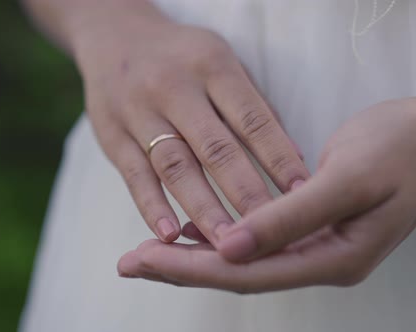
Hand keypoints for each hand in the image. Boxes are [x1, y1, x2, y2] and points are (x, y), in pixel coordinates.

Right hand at [75, 16, 307, 243]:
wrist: (115, 36)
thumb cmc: (183, 56)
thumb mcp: (221, 61)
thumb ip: (253, 107)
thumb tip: (293, 157)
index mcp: (212, 66)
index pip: (252, 119)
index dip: (280, 158)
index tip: (303, 194)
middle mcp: (174, 87)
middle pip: (216, 147)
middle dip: (246, 194)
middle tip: (270, 232)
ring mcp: (138, 111)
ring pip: (176, 166)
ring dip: (203, 209)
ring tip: (226, 245)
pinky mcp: (112, 135)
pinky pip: (134, 175)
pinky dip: (152, 207)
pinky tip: (169, 236)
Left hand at [117, 97, 415, 291]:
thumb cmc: (397, 152)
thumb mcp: (347, 179)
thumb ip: (289, 218)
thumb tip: (230, 247)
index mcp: (334, 258)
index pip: (249, 274)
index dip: (193, 267)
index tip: (143, 260)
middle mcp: (320, 262)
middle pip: (239, 273)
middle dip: (182, 268)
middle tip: (129, 262)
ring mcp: (316, 249)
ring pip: (244, 260)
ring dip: (195, 255)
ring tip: (147, 251)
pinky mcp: (310, 230)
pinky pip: (256, 242)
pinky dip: (220, 237)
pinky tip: (191, 230)